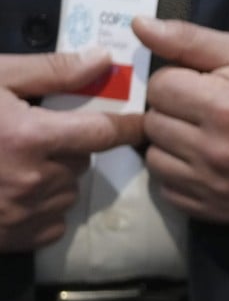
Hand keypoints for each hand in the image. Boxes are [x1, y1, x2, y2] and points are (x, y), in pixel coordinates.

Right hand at [0, 50, 143, 250]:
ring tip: (13, 160)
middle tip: (32, 131)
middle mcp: (34, 180)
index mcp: (30, 138)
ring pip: (68, 189)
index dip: (126, 125)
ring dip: (54, 174)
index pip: (104, 133)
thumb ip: (50, 72)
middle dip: (67, 144)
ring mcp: (25, 214)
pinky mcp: (16, 239)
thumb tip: (103, 61)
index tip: (142, 120)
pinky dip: (42, 205)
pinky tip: (10, 189)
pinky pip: (52, 220)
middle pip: (82, 159)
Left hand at [132, 16, 228, 222]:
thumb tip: (139, 26)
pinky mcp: (224, 211)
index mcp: (224, 107)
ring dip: (171, 146)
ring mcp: (220, 187)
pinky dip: (180, 177)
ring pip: (156, 161)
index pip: (159, 88)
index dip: (177, 80)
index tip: (202, 85)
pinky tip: (205, 164)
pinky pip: (171, 193)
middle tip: (203, 111)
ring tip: (202, 137)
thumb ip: (188, 39)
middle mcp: (219, 152)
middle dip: (173, 112)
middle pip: (154, 125)